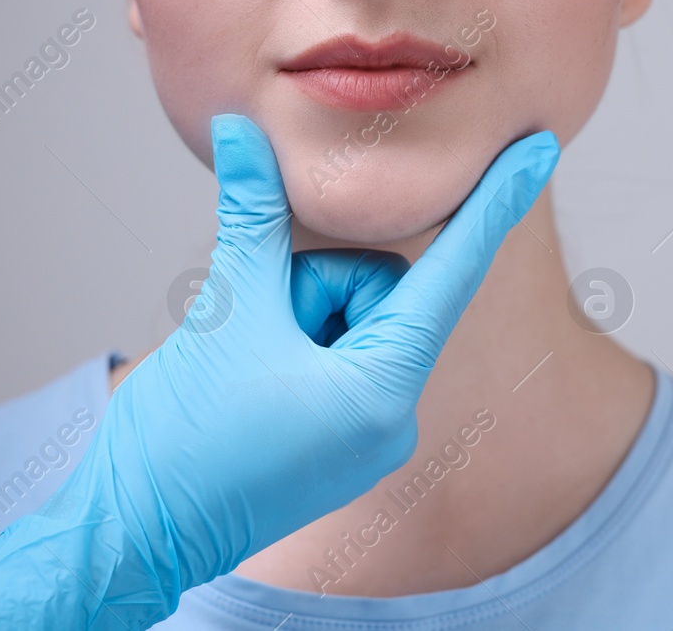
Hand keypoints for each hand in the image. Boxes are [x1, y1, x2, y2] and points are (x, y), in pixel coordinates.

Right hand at [0, 113, 558, 628]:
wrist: (130, 537)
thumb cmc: (180, 441)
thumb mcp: (225, 311)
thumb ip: (250, 216)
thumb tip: (243, 135)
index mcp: (381, 392)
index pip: (453, 271)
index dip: (495, 200)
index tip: (542, 146)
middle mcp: (390, 421)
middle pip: (375, 291)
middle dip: (310, 286)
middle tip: (253, 329)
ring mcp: (365, 439)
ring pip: (348, 320)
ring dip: (292, 317)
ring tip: (242, 366)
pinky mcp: (337, 446)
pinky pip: (333, 359)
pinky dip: (291, 345)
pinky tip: (246, 382)